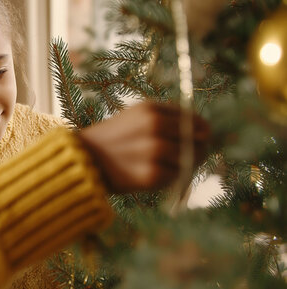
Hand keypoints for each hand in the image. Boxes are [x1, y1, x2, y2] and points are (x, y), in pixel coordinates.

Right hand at [77, 102, 209, 193]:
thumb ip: (169, 118)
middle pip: (197, 142)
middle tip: (189, 157)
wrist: (84, 158)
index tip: (199, 139)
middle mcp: (153, 127)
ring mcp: (152, 151)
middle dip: (198, 151)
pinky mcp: (150, 175)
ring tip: (167, 165)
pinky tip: (155, 175)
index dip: (202, 132)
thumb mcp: (137, 115)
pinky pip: (175, 177)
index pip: (195, 121)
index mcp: (151, 109)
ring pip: (188, 161)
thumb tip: (205, 131)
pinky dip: (170, 179)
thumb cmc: (115, 137)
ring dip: (185, 166)